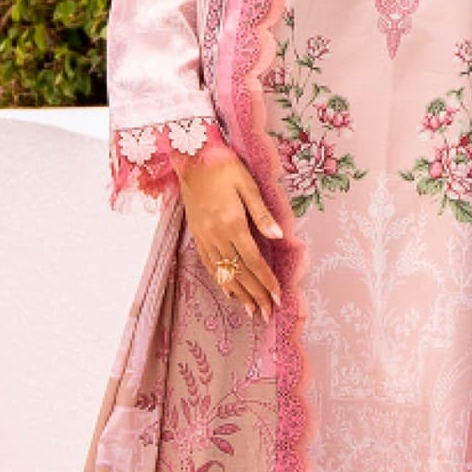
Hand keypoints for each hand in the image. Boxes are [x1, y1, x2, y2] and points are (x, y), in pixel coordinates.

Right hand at [179, 148, 283, 321]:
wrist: (192, 157)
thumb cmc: (224, 167)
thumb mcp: (248, 185)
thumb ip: (261, 213)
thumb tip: (279, 236)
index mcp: (232, 223)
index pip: (253, 260)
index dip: (266, 281)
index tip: (278, 297)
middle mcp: (216, 235)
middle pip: (239, 272)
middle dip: (255, 295)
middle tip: (268, 313)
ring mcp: (204, 237)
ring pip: (223, 273)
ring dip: (239, 294)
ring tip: (252, 311)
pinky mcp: (197, 235)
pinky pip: (209, 264)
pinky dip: (221, 281)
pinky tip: (229, 292)